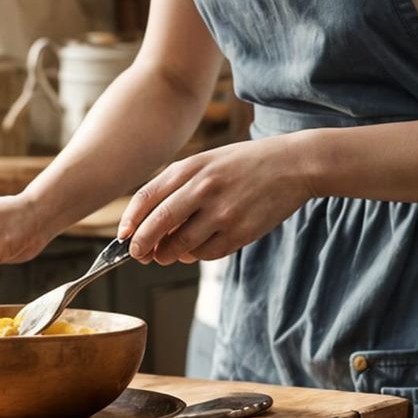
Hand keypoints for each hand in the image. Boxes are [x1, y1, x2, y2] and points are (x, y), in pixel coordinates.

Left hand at [117, 139, 310, 264]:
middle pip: (158, 225)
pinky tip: (197, 248)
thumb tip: (150, 225)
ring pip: (180, 246)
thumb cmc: (245, 164)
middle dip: (142, 245)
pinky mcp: (241, 232)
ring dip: (168, 255)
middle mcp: (203, 189)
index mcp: (191, 167)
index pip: (146, 197)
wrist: (293, 165)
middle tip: (138, 255)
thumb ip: (178, 187)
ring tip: (168, 254)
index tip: (123, 236)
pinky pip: (207, 253)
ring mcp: (223, 212)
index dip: (130, 221)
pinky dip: (196, 255)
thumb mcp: (208, 162)